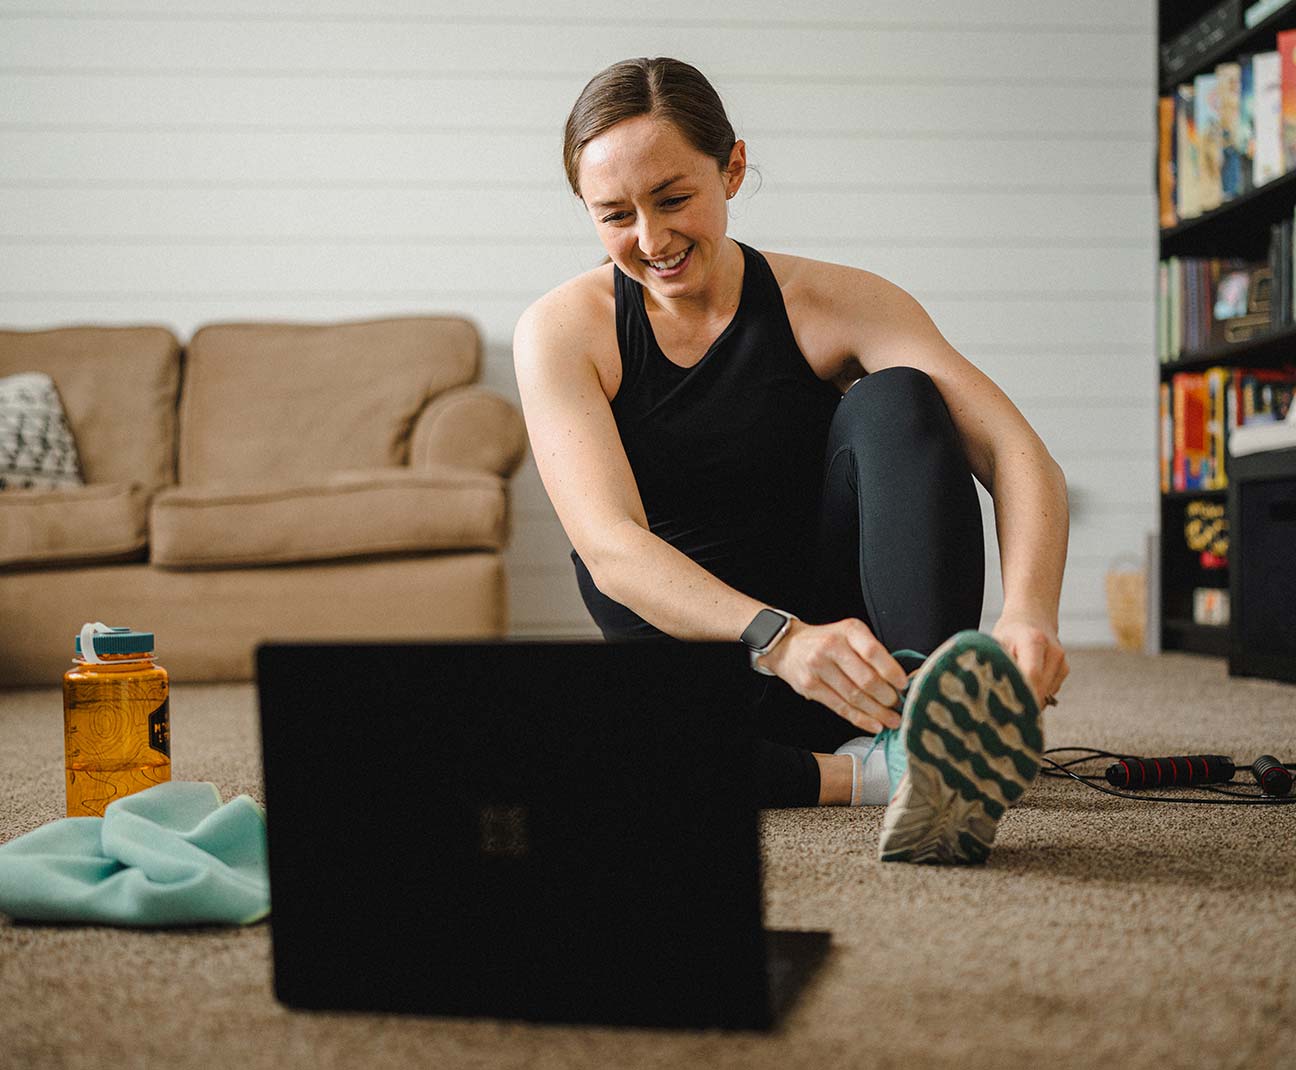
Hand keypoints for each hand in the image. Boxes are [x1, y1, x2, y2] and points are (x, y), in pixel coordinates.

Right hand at [757, 618, 910, 732]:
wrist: (787, 645)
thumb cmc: (825, 641)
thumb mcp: (849, 635)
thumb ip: (871, 653)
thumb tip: (898, 681)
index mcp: (849, 631)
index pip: (873, 652)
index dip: (891, 671)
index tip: (904, 685)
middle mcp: (832, 646)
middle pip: (865, 679)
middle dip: (887, 698)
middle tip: (899, 706)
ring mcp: (819, 667)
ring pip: (854, 697)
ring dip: (877, 712)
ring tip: (892, 720)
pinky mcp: (811, 686)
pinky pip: (840, 707)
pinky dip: (860, 719)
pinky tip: (873, 724)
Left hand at [990, 612, 1068, 710]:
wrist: (1033, 616)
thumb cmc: (1010, 631)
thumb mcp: (996, 642)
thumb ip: (997, 664)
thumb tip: (990, 690)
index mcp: (1034, 641)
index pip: (1031, 675)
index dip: (1021, 694)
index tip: (1006, 708)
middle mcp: (1053, 652)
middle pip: (1040, 689)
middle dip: (1022, 702)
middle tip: (1003, 709)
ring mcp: (1062, 662)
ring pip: (1045, 695)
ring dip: (1029, 698)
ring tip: (1013, 685)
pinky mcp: (1064, 671)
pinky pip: (1048, 693)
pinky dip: (1036, 693)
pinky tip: (1026, 681)